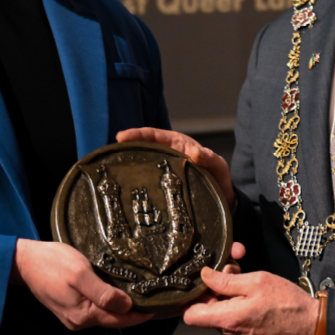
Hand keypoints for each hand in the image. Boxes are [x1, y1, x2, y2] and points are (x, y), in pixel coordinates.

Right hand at [12, 239, 150, 330]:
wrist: (25, 261)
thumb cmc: (52, 262)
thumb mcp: (81, 273)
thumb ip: (103, 292)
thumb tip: (126, 305)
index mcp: (83, 315)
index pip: (120, 320)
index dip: (140, 315)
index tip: (158, 308)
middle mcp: (79, 322)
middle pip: (114, 320)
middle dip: (134, 313)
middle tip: (154, 300)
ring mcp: (73, 317)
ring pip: (105, 315)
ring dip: (122, 308)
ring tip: (140, 295)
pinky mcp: (70, 308)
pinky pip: (95, 309)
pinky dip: (109, 303)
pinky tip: (117, 293)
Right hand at [116, 127, 234, 209]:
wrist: (222, 200)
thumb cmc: (218, 176)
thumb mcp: (217, 165)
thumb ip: (209, 158)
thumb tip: (195, 153)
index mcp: (178, 145)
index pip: (155, 135)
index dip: (138, 134)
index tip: (122, 136)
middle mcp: (168, 156)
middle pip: (144, 147)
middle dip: (128, 146)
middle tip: (112, 150)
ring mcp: (164, 172)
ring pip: (143, 163)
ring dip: (129, 163)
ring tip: (112, 166)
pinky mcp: (163, 188)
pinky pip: (148, 182)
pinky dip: (137, 182)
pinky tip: (125, 188)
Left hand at [183, 267, 318, 334]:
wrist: (310, 324)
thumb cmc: (286, 301)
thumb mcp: (256, 281)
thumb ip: (226, 280)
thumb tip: (204, 275)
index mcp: (229, 319)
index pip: (191, 315)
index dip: (193, 296)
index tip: (204, 280)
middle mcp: (230, 333)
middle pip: (208, 308)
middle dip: (218, 285)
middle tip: (235, 266)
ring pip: (222, 311)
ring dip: (230, 293)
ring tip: (247, 277)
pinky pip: (234, 319)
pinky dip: (238, 304)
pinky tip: (252, 292)